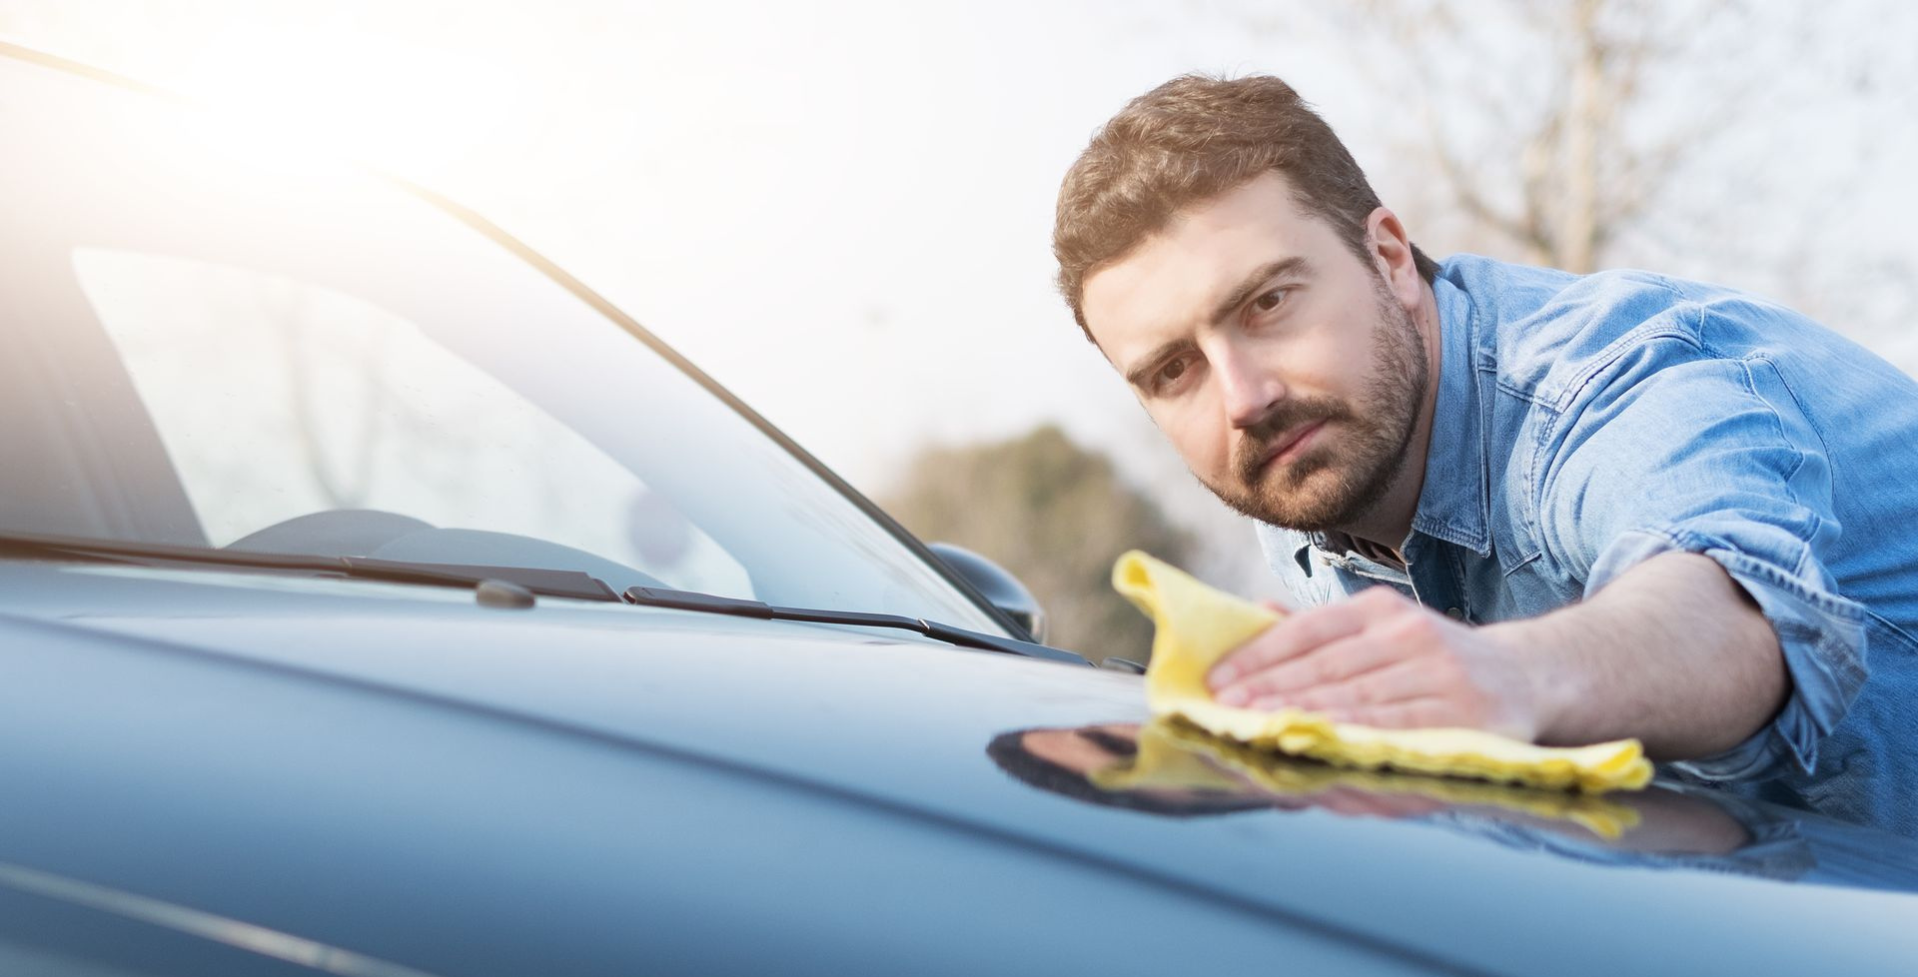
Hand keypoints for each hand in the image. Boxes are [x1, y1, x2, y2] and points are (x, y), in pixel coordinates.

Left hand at [1205, 587, 1544, 739]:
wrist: (1525, 677)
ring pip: (1358, 704)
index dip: (1259, 656)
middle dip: (1270, 692)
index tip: (1216, 680)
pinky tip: (1318, 753)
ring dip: (1303, 721)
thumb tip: (1254, 612)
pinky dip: (1353, 747)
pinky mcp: (1464, 719)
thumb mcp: (1381, 628)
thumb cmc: (1432, 659)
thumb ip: (1319, 629)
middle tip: (1224, 711)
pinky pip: (1397, 737)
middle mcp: (1411, 635)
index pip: (1308, 630)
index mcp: (1381, 609)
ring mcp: (1441, 677)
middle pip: (1327, 669)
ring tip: (1256, 732)